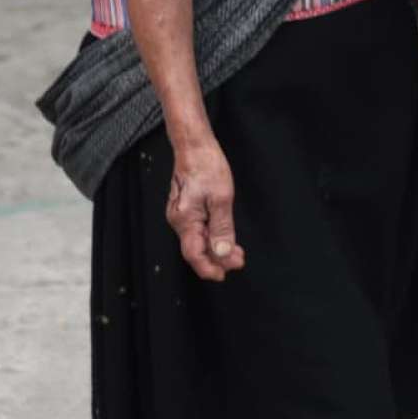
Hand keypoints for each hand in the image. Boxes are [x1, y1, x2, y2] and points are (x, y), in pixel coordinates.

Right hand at [167, 138, 245, 282]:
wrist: (194, 145)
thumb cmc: (206, 165)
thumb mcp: (221, 198)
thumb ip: (222, 228)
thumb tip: (223, 253)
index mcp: (184, 219)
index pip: (194, 255)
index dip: (210, 267)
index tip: (225, 273)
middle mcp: (178, 219)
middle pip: (196, 249)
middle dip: (217, 259)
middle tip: (239, 260)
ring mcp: (180, 214)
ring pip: (197, 240)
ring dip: (215, 248)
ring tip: (236, 251)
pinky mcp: (185, 208)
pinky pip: (197, 230)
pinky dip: (211, 236)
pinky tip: (223, 236)